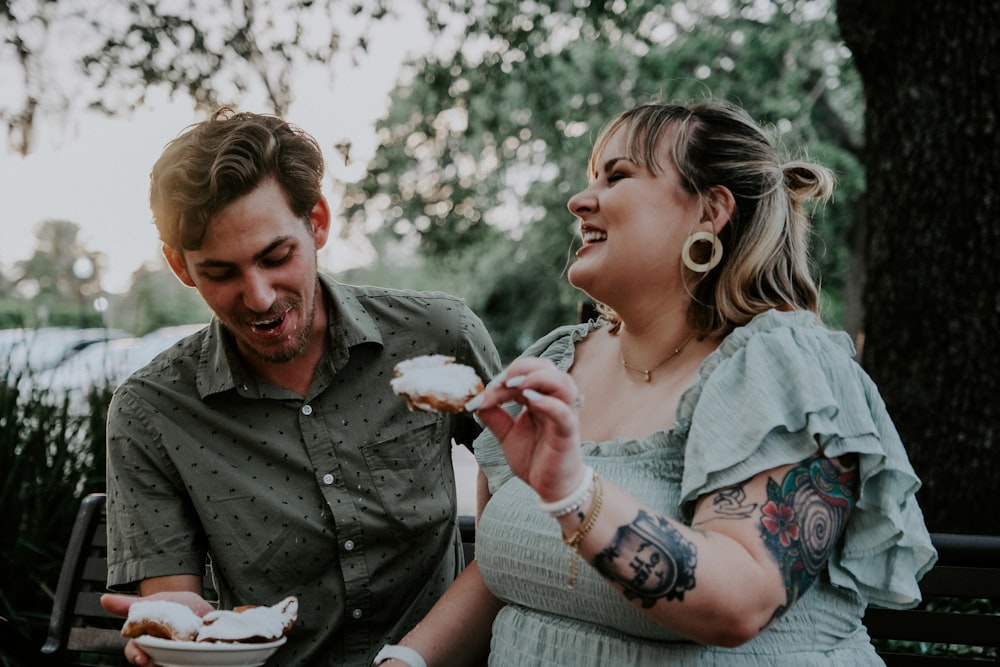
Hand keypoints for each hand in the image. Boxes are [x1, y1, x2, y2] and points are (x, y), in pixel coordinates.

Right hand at [100, 591, 214, 665]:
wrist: (194, 606)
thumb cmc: (168, 606)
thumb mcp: (150, 603)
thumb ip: (127, 605)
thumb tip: (102, 599)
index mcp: (145, 643)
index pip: (135, 653)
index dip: (137, 656)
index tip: (142, 659)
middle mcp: (158, 654)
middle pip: (153, 663)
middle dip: (157, 664)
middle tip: (162, 662)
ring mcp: (175, 657)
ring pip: (172, 664)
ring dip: (179, 662)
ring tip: (188, 658)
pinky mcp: (194, 658)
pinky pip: (194, 662)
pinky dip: (197, 660)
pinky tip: (201, 655)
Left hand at [468, 358, 586, 501]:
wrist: (551, 488)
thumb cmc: (534, 458)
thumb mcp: (506, 434)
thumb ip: (493, 416)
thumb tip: (474, 400)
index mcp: (540, 398)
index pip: (524, 374)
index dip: (502, 378)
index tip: (482, 394)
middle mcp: (555, 401)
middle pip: (546, 367)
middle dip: (521, 368)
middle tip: (500, 383)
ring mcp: (564, 414)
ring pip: (562, 382)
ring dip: (537, 378)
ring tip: (515, 386)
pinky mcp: (568, 432)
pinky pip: (563, 412)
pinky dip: (548, 403)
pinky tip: (530, 400)